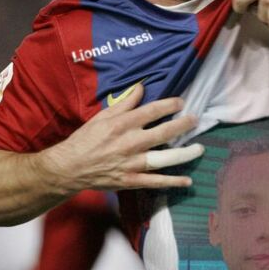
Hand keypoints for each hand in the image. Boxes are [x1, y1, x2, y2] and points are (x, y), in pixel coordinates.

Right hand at [39, 83, 202, 192]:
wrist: (69, 168)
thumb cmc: (85, 139)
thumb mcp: (102, 116)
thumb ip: (125, 103)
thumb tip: (141, 87)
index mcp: (122, 124)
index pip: (152, 111)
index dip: (170, 105)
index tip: (181, 102)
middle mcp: (130, 143)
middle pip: (164, 132)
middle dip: (183, 125)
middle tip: (195, 120)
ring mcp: (132, 163)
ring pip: (165, 158)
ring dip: (185, 153)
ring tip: (200, 148)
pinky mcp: (131, 181)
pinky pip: (156, 182)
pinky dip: (172, 182)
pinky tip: (187, 180)